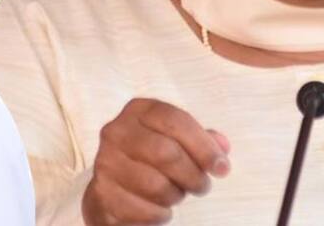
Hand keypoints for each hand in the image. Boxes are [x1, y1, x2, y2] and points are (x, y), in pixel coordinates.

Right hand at [81, 98, 230, 224]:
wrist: (113, 186)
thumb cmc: (152, 158)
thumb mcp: (177, 140)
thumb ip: (201, 140)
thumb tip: (222, 147)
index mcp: (138, 110)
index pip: (175, 120)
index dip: (204, 146)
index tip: (222, 167)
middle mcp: (116, 131)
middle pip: (166, 153)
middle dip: (193, 175)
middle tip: (202, 186)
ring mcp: (105, 162)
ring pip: (156, 185)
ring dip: (176, 195)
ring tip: (176, 193)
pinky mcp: (102, 193)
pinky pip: (144, 209)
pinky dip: (159, 213)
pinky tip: (159, 207)